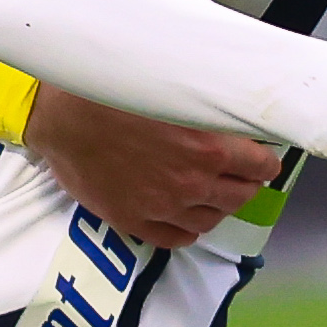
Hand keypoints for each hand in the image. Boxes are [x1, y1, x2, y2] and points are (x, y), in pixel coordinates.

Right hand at [25, 87, 281, 249]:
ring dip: (217, 206)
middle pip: (241, 196)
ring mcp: (163, 207)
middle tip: (240, 174)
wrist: (62, 117)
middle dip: (245, 184)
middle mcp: (192, 182)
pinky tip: (185, 215)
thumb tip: (234, 105)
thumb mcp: (173, 88)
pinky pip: (177, 238)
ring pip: (211, 220)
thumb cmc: (111, 94)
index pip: (260, 166)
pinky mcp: (136, 222)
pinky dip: (187, 228)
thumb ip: (208, 105)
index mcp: (208, 147)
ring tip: (212, 193)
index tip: (262, 159)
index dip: (264, 161)